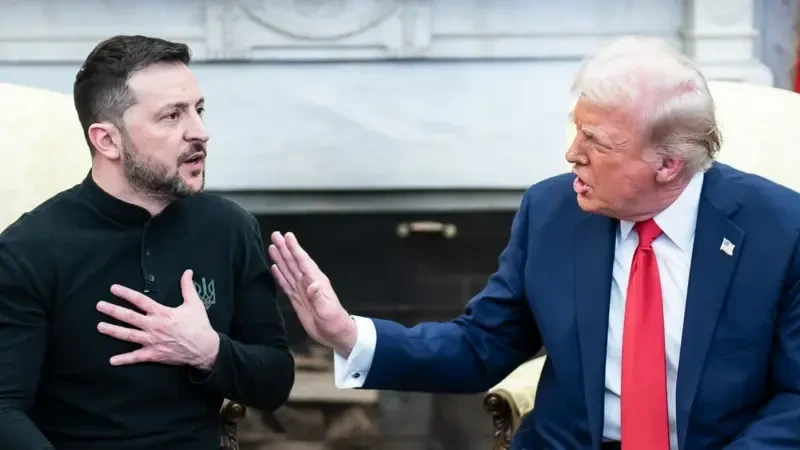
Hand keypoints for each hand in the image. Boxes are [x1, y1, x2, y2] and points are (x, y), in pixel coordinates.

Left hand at [96, 269, 219, 369]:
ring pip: (128, 335)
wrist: (205, 348)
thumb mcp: (194, 303)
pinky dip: (124, 359)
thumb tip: (188, 271)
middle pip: (129, 317)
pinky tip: (112, 360)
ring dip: (113, 331)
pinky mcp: (154, 354)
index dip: (126, 294)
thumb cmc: (199, 325)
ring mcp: (152, 341)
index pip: (140, 301)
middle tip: (99, 306)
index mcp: (162, 313)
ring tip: (99, 326)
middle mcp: (153, 326)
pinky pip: (136, 357)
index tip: (113, 289)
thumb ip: (187, 287)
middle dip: (113, 311)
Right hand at [269, 231, 356, 357]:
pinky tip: (275, 268)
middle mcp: (309, 283)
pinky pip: (287, 284)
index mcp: (317, 282)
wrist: (336, 335)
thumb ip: (319, 297)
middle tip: (275, 235)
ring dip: (281, 259)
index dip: (295, 249)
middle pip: (294, 262)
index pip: (304, 262)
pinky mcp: (298, 300)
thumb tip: (313, 285)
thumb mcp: (328, 311)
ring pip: (289, 271)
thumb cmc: (336, 323)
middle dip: (285, 249)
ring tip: (272, 247)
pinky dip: (280, 275)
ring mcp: (303, 291)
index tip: (287, 236)